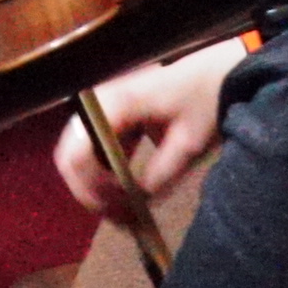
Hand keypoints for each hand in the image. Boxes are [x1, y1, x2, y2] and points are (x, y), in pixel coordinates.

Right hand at [53, 44, 240, 221]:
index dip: (92, 186)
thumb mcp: (190, 144)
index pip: (80, 152)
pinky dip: (100, 170)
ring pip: (76, 153)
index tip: (118, 205)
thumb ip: (161, 176)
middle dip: (88, 190)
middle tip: (115, 215)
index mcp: (117, 103)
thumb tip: (136, 203)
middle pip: (69, 155)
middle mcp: (100, 100)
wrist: (218, 73)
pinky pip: (90, 147)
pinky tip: (122, 188)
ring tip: (119, 207)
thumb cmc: (206, 102)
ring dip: (92, 182)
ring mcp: (101, 105)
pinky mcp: (109, 112)